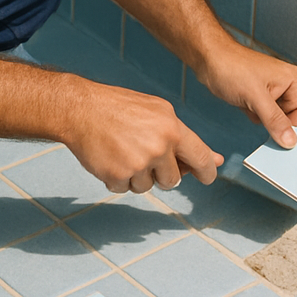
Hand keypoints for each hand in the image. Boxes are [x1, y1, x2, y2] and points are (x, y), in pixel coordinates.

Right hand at [62, 81, 222, 192]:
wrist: (81, 108)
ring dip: (136, 176)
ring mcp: (138, 162)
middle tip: (144, 154)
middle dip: (161, 174)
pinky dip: (117, 178)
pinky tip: (110, 156)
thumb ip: (183, 137)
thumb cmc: (119, 107)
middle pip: (173, 180)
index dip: (207, 171)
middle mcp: (159, 146)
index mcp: (172, 128)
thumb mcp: (157, 111)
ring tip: (122, 150)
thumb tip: (215, 160)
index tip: (207, 177)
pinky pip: (124, 189)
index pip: (201, 158)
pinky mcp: (118, 175)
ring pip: (147, 187)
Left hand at [200, 40, 296, 147]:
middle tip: (259, 118)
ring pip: (274, 118)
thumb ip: (274, 120)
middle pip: (288, 117)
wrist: (208, 59)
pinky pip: (261, 114)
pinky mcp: (256, 96)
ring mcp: (270, 90)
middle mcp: (284, 84)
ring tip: (249, 105)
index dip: (291, 127)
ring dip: (261, 119)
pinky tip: (243, 105)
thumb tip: (290, 140)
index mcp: (292, 80)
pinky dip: (253, 115)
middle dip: (273, 122)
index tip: (280, 139)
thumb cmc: (231, 67)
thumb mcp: (256, 97)